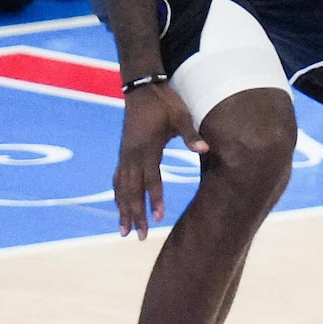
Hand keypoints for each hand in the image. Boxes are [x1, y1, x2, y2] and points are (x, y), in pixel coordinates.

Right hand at [114, 82, 205, 236]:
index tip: (157, 218)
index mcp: (147, 147)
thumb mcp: (181, 115)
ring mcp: (125, 154)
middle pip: (131, 189)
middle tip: (139, 236)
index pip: (150, 178)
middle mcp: (131, 154)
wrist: (142, 87)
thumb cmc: (165, 102)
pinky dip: (118, 196)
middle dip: (134, 214)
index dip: (153, 198)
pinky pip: (118, 179)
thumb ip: (190, 134)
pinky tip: (119, 208)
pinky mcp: (123, 153)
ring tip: (123, 232)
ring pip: (120, 187)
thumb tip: (204, 148)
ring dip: (122, 210)